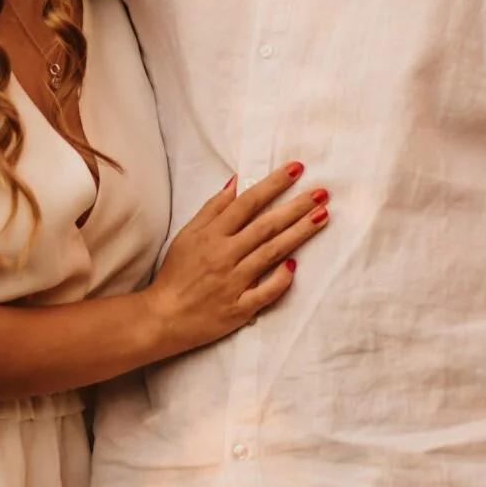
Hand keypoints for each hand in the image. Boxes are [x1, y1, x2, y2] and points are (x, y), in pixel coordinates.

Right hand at [142, 165, 330, 353]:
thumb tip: (236, 182)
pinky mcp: (239, 308)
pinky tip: (295, 265)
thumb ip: (213, 208)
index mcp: (212, 234)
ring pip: (272, 253)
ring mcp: (233, 282)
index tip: (297, 169)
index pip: (248, 202)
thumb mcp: (187, 234)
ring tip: (322, 217)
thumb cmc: (176, 273)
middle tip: (322, 193)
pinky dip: (280, 279)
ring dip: (299, 234)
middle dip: (296, 207)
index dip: (274, 184)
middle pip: (266, 226)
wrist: (163, 317)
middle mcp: (225, 255)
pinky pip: (265, 292)